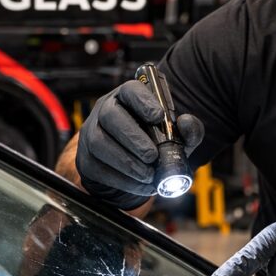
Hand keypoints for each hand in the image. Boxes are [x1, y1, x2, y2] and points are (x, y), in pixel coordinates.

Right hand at [76, 79, 203, 209]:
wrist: (134, 168)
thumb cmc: (157, 143)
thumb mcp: (178, 136)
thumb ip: (189, 130)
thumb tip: (186, 123)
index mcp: (128, 98)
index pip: (130, 90)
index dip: (143, 101)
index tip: (159, 116)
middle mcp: (105, 111)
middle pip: (111, 115)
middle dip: (133, 137)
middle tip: (152, 155)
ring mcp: (91, 134)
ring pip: (100, 143)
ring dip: (127, 162)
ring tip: (148, 174)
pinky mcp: (86, 160)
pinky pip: (99, 168)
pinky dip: (122, 180)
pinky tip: (140, 185)